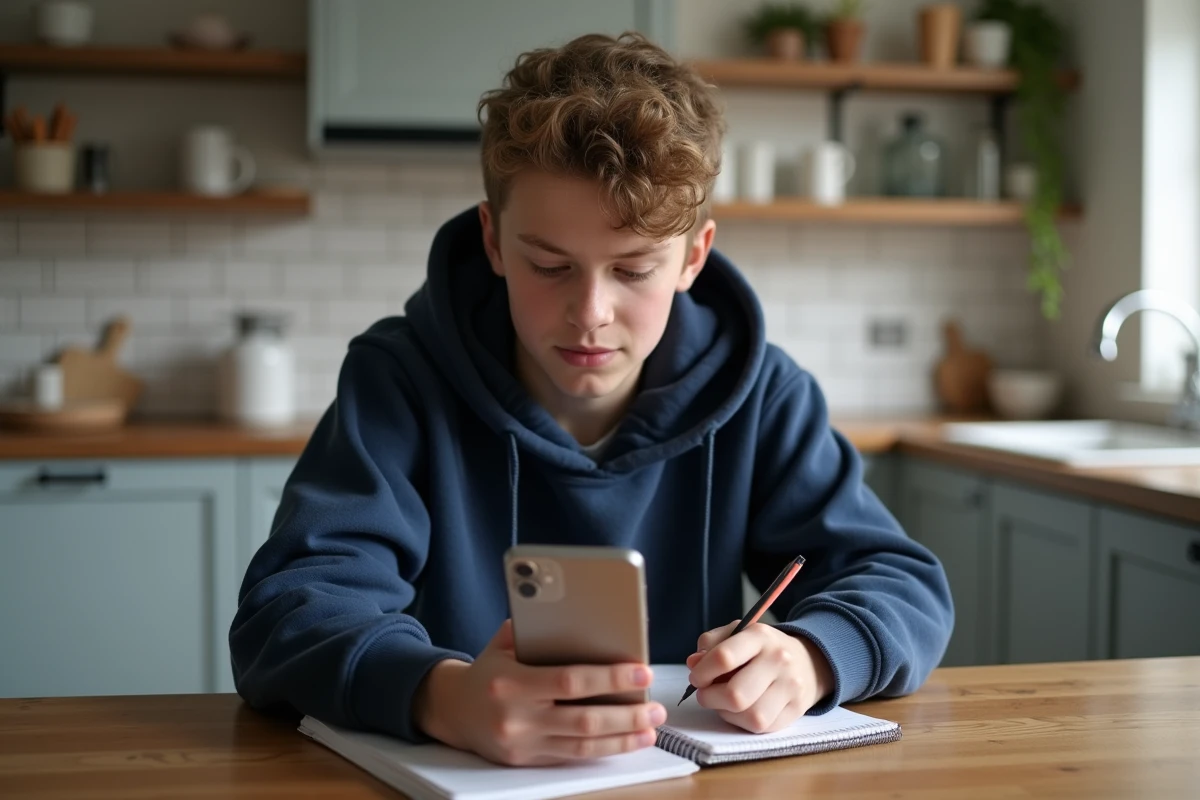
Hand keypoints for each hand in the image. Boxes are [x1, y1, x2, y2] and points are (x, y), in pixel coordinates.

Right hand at [413, 620, 665, 765]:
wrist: (452, 710)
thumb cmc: (487, 670)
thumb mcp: (504, 643)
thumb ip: (537, 630)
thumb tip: (579, 615)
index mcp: (511, 683)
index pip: (570, 681)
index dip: (610, 678)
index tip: (642, 672)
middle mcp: (517, 718)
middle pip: (584, 719)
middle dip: (627, 714)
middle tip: (655, 707)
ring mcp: (523, 744)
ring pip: (583, 746)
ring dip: (623, 738)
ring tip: (650, 727)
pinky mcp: (527, 761)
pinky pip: (573, 758)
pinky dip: (604, 750)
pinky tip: (626, 741)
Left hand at [685, 619, 833, 733]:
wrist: (807, 661)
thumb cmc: (762, 649)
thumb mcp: (737, 634)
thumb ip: (711, 644)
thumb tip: (693, 663)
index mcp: (759, 636)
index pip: (724, 657)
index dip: (702, 672)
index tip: (696, 677)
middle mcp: (778, 660)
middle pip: (736, 694)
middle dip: (710, 698)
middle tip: (705, 694)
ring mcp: (790, 687)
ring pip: (750, 716)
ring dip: (727, 713)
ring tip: (722, 703)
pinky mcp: (797, 710)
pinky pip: (763, 727)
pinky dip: (744, 722)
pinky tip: (740, 711)